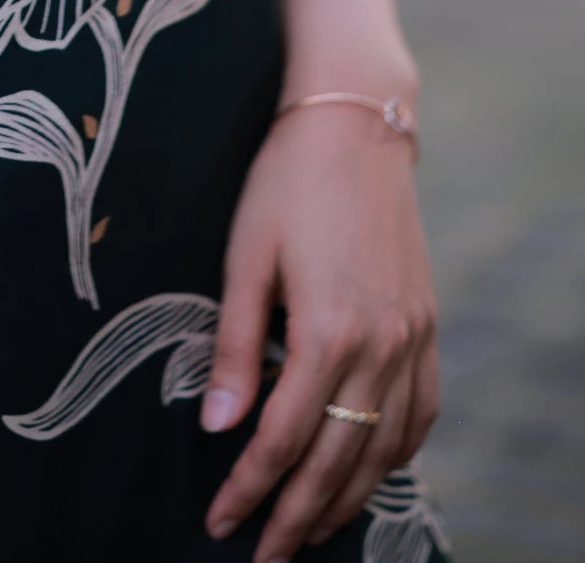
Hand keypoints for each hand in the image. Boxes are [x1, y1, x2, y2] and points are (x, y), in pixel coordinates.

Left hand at [200, 101, 438, 559]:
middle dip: (297, 516)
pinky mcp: (427, 323)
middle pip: (339, 459)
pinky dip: (393, 452)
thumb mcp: (244, 255)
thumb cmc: (286, 181)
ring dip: (348, 496)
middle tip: (263, 554)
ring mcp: (413, 336)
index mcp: (328, 328)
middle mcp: (381, 342)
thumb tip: (217, 426)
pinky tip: (367, 470)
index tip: (219, 520)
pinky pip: (420, 412)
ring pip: (385, 446)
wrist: (356, 125)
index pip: (285, 438)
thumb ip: (234, 345)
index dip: (249, 486)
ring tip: (309, 529)